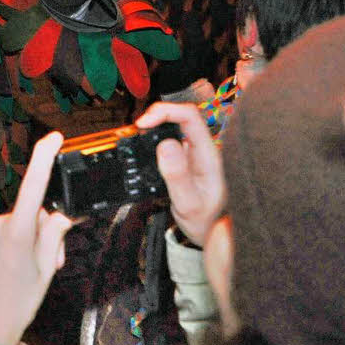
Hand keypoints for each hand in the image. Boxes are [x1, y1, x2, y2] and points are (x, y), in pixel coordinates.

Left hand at [0, 132, 73, 344]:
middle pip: (31, 212)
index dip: (44, 156)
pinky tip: (8, 266)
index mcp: (18, 232)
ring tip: (25, 269)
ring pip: (15, 222)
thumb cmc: (17, 304)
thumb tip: (62, 215)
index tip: (54, 137)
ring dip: (25, 238)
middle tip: (46, 262)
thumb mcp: (46, 269)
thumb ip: (55, 235)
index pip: (34, 184)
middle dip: (43, 230)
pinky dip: (9, 241)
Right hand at [136, 102, 225, 245]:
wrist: (208, 232)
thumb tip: (166, 144)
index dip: (164, 112)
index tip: (143, 124)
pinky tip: (143, 144)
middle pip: (180, 114)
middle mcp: (202, 148)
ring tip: (137, 135)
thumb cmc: (203, 220)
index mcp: (207, 154)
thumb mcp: (188, 203)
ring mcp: (193, 151)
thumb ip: (177, 175)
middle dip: (156, 115)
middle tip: (136, 129)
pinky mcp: (184, 156)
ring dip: (154, 123)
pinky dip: (153, 135)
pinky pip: (168, 136)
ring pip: (174, 123)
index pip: (189, 116)